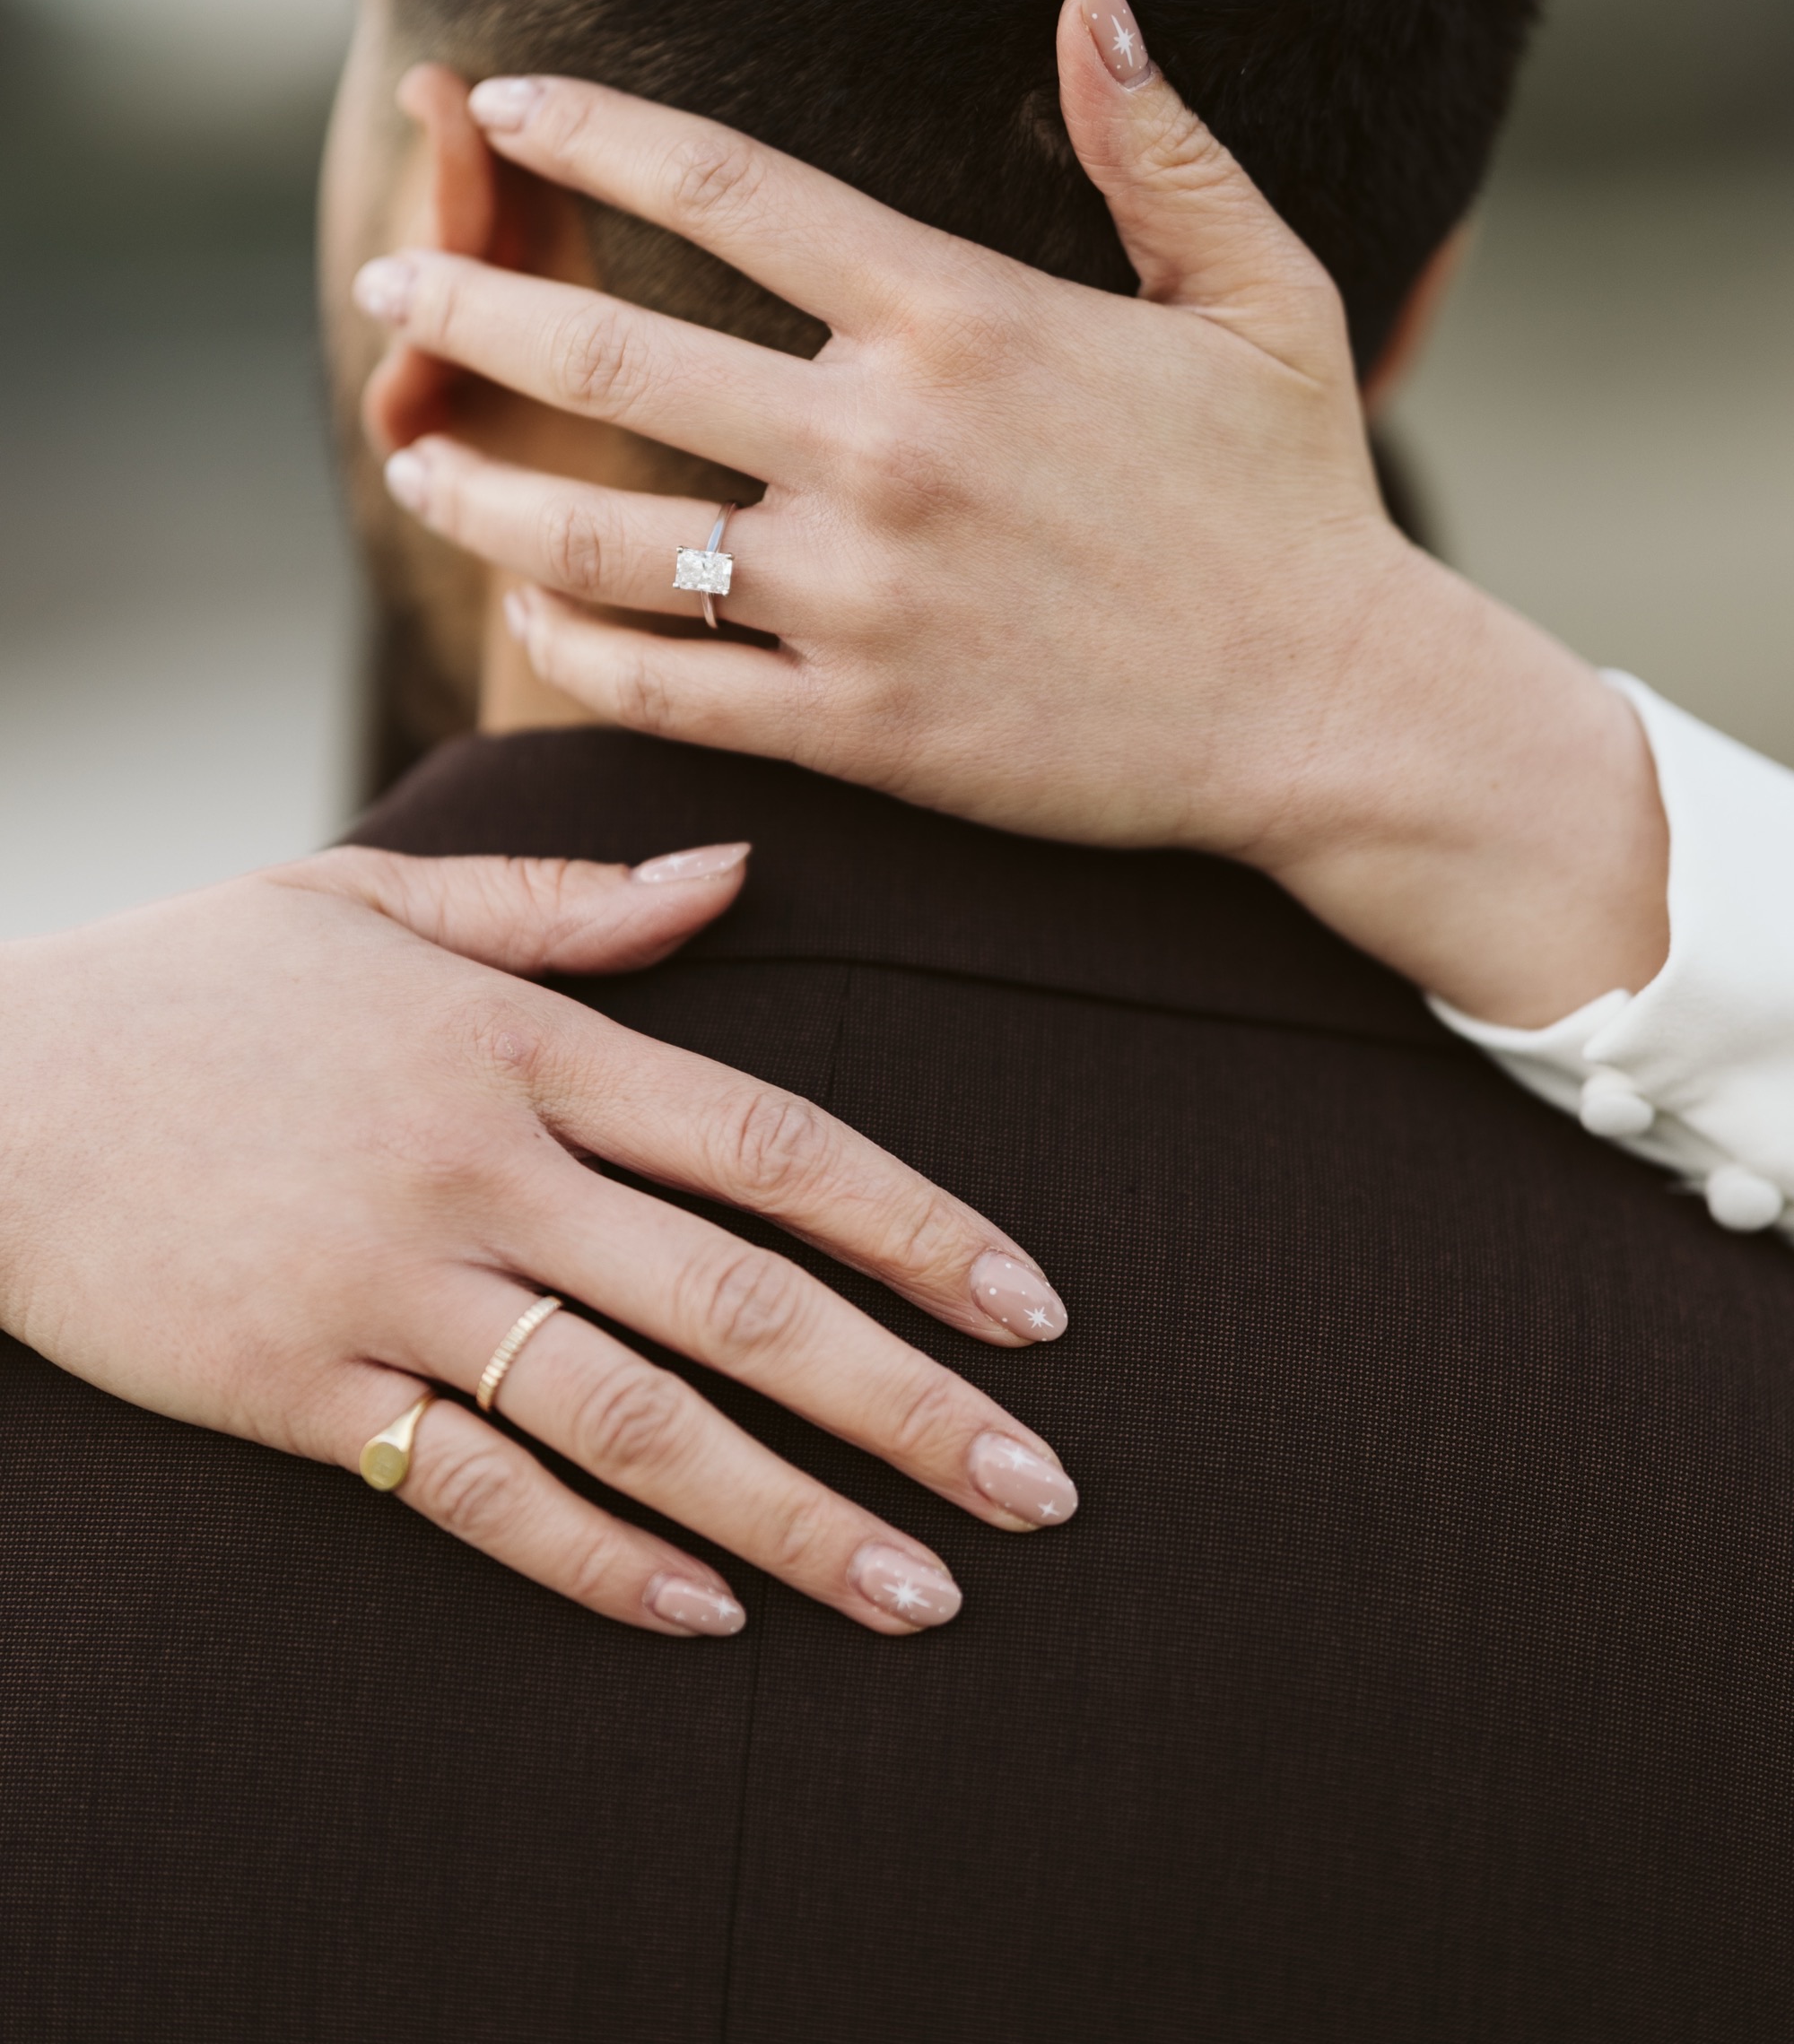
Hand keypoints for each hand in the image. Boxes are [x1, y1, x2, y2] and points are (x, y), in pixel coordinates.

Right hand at [0, 846, 1072, 1636]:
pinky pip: (474, 1492)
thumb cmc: (196, 984)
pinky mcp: (302, 1388)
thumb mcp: (375, 900)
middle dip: (908, 1400)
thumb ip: (570, 906)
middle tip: (1040, 1487)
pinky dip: (595, 1560)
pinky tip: (705, 1617)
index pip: (770, 1141)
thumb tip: (742, 873)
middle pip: (740, 1295)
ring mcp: (394, 1282)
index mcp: (524, 1039)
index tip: (1031, 1309)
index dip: (918, 1227)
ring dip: (791, 1512)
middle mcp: (484, 1163)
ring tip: (919, 1589)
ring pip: (635, 1415)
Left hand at [355, 0, 1666, 1025]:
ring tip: (411, 459)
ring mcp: (862, 594)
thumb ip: (1157, 140)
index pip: (726, 184)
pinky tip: (527, 608)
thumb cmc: (1294, 496)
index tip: (500, 103)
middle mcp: (887, 444)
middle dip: (468, 305)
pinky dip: (571, 644)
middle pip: (612, 349)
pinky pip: (663, 687)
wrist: (1332, 715)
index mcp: (964, 316)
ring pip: (600, 535)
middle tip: (386, 290)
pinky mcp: (863, 727)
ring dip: (478, 489)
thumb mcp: (1264, 289)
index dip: (592, 130)